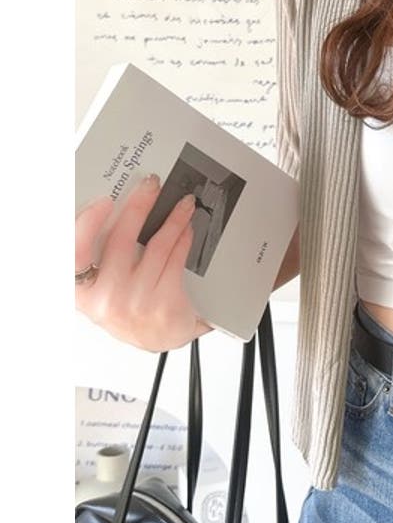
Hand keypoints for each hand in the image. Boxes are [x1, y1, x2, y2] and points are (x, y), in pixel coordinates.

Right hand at [75, 173, 213, 351]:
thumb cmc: (128, 304)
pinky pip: (176, 260)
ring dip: (173, 219)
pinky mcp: (165, 305)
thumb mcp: (102, 286)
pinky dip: (183, 239)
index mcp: (82, 292)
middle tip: (151, 185)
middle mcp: (107, 299)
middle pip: (121, 240)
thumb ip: (97, 255)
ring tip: (182, 204)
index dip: (86, 225)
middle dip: (139, 206)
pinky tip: (187, 228)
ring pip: (157, 247)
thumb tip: (109, 209)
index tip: (103, 202)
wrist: (158, 337)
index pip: (74, 255)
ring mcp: (137, 303)